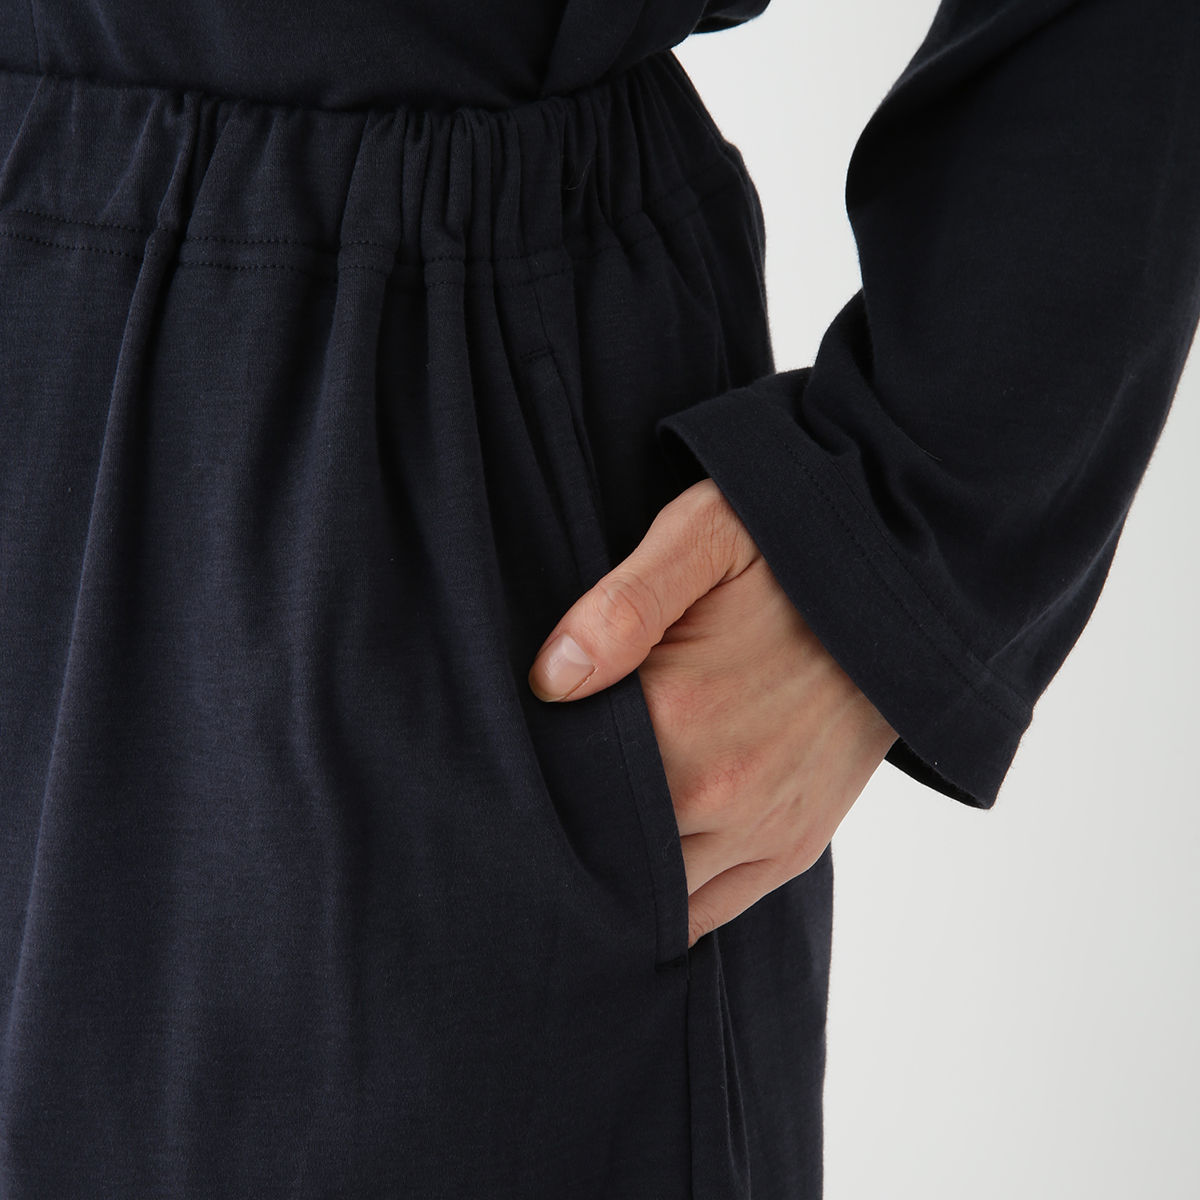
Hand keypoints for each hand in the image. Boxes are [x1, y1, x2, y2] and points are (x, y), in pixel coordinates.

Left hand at [529, 479, 897, 946]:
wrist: (906, 591)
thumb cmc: (793, 552)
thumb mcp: (706, 535)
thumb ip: (623, 603)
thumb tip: (550, 678)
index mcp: (677, 717)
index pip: (564, 781)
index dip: (527, 776)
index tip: (505, 763)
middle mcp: (717, 793)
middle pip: (600, 847)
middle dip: (561, 832)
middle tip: (530, 806)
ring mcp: (759, 830)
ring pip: (649, 894)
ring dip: (610, 875)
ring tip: (578, 840)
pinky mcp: (792, 847)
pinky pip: (707, 912)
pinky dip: (664, 906)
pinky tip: (635, 874)